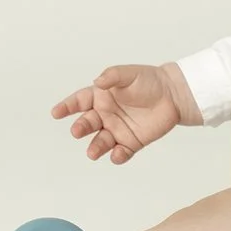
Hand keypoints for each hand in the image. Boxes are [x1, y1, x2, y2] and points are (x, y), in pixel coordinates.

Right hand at [50, 63, 192, 164]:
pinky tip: (118, 155)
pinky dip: (118, 156)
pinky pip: (121, 152)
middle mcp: (105, 115)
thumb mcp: (129, 74)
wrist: (173, 94)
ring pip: (101, 142)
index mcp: (101, 96)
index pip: (79, 101)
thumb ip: (112, 76)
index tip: (56, 113)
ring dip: (95, 147)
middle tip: (77, 131)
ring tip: (92, 152)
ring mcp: (117, 130)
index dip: (67, 107)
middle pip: (87, 123)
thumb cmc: (149, 80)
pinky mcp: (131, 142)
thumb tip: (97, 82)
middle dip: (80, 128)